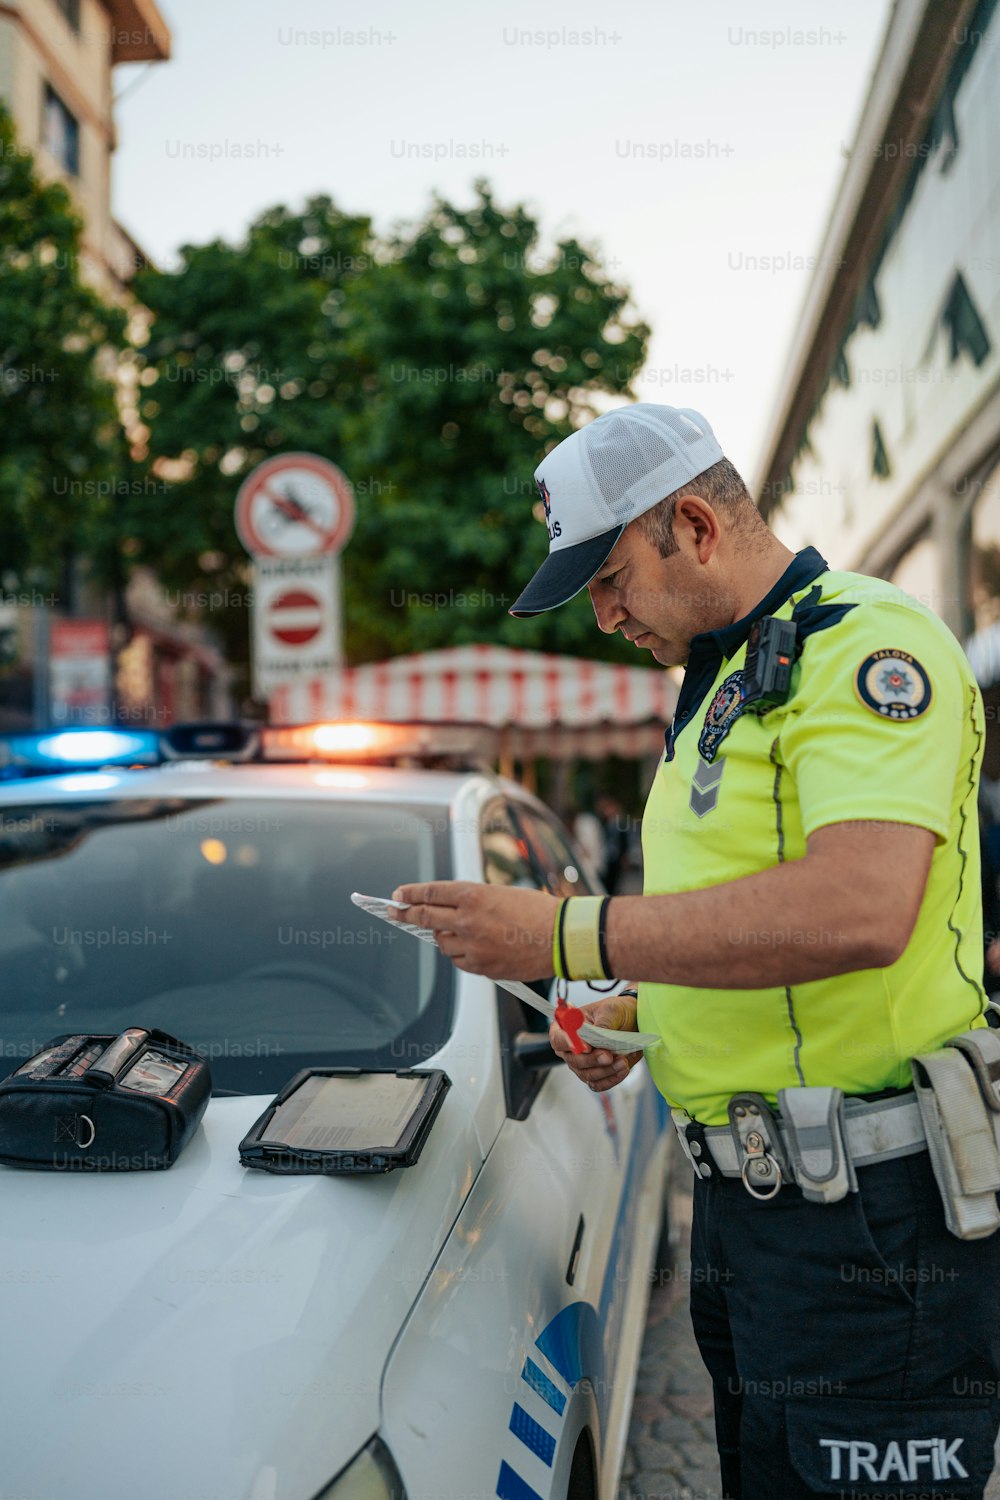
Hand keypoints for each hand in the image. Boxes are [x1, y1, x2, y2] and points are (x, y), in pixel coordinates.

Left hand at [391, 880, 559, 979]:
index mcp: (473, 895)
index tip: (398, 895)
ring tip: (465, 932)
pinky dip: (461, 954)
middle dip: (406, 914)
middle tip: (396, 912)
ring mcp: (472, 946)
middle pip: (425, 917)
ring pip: (442, 943)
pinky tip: (477, 947)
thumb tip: (445, 908)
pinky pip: (458, 961)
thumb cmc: (536, 912)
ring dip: (445, 936)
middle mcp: (467, 920)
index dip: (410, 894)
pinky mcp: (480, 967)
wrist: (561, 938)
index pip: (430, 893)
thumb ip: (471, 900)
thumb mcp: (500, 894)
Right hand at [549, 990, 642, 1092]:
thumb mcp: (610, 1011)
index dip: (568, 1044)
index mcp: (567, 1027)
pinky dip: (611, 1079)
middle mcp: (570, 1048)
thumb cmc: (615, 1012)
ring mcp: (582, 1063)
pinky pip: (598, 1084)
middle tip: (608, 1056)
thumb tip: (597, 1037)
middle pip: (573, 1060)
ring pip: (587, 1074)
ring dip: (605, 1070)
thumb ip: (602, 1024)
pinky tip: (622, 1069)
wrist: (632, 1022)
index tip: (586, 1047)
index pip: (558, 1038)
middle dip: (592, 1060)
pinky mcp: (595, 1074)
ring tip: (622, 1062)